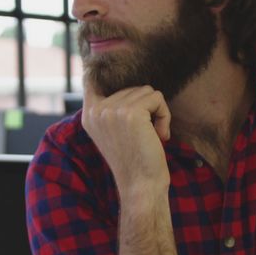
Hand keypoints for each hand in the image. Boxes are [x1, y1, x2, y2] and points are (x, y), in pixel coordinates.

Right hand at [81, 79, 171, 195]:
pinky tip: (159, 136)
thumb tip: (125, 86)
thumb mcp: (115, 133)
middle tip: (145, 135)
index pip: (91, 79)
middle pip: (132, 87)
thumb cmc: (135, 162)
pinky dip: (165, 116)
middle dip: (146, 108)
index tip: (105, 68)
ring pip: (147, 91)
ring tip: (151, 136)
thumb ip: (113, 109)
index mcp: (89, 115)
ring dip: (156, 113)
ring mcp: (112, 110)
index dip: (103, 71)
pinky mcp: (131, 113)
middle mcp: (97, 111)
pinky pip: (157, 98)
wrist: (141, 186)